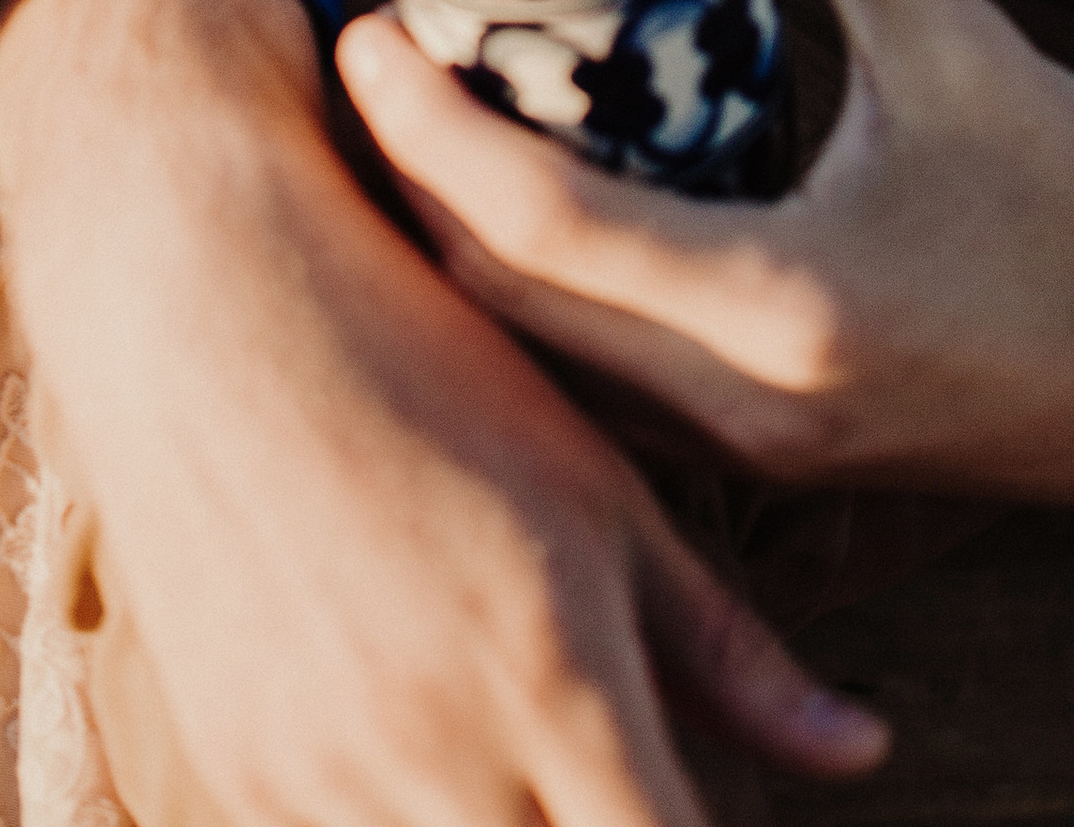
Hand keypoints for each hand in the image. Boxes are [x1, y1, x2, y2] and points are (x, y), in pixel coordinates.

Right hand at [0, 0, 887, 826]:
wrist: (206, 298)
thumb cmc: (433, 367)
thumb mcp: (600, 493)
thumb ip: (729, 646)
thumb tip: (867, 752)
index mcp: (556, 677)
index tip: (711, 817)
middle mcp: (438, 752)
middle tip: (630, 791)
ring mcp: (323, 775)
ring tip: (542, 777)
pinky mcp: (240, 772)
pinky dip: (406, 821)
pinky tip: (441, 769)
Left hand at [343, 0, 1073, 510]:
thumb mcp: (951, 39)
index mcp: (777, 305)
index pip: (534, 230)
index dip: (426, 130)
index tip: (360, 34)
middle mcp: (743, 406)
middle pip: (504, 312)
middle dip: (412, 190)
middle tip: (369, 59)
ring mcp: (755, 457)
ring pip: (546, 368)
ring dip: (468, 255)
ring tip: (429, 120)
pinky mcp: (773, 460)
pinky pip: (609, 392)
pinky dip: (547, 302)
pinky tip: (530, 212)